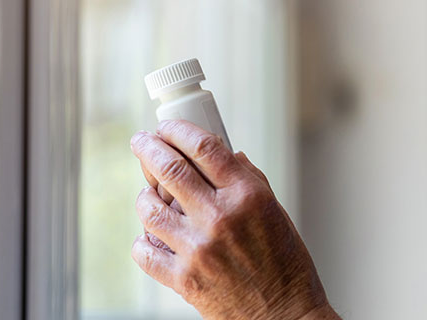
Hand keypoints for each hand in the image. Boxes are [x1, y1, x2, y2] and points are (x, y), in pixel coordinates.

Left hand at [130, 120, 336, 319]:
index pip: (204, 147)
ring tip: (148, 192)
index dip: (178, 130)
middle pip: (170, 169)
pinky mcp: (182, 278)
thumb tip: (226, 156)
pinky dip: (143, 238)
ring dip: (144, 194)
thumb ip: (249, 180)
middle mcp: (220, 217)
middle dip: (148, 148)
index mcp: (247, 195)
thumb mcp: (276, 211)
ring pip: (149, 208)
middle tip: (141, 141)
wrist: (283, 315)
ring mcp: (197, 248)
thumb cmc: (285, 263)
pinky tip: (153, 234)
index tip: (166, 126)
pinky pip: (144, 249)